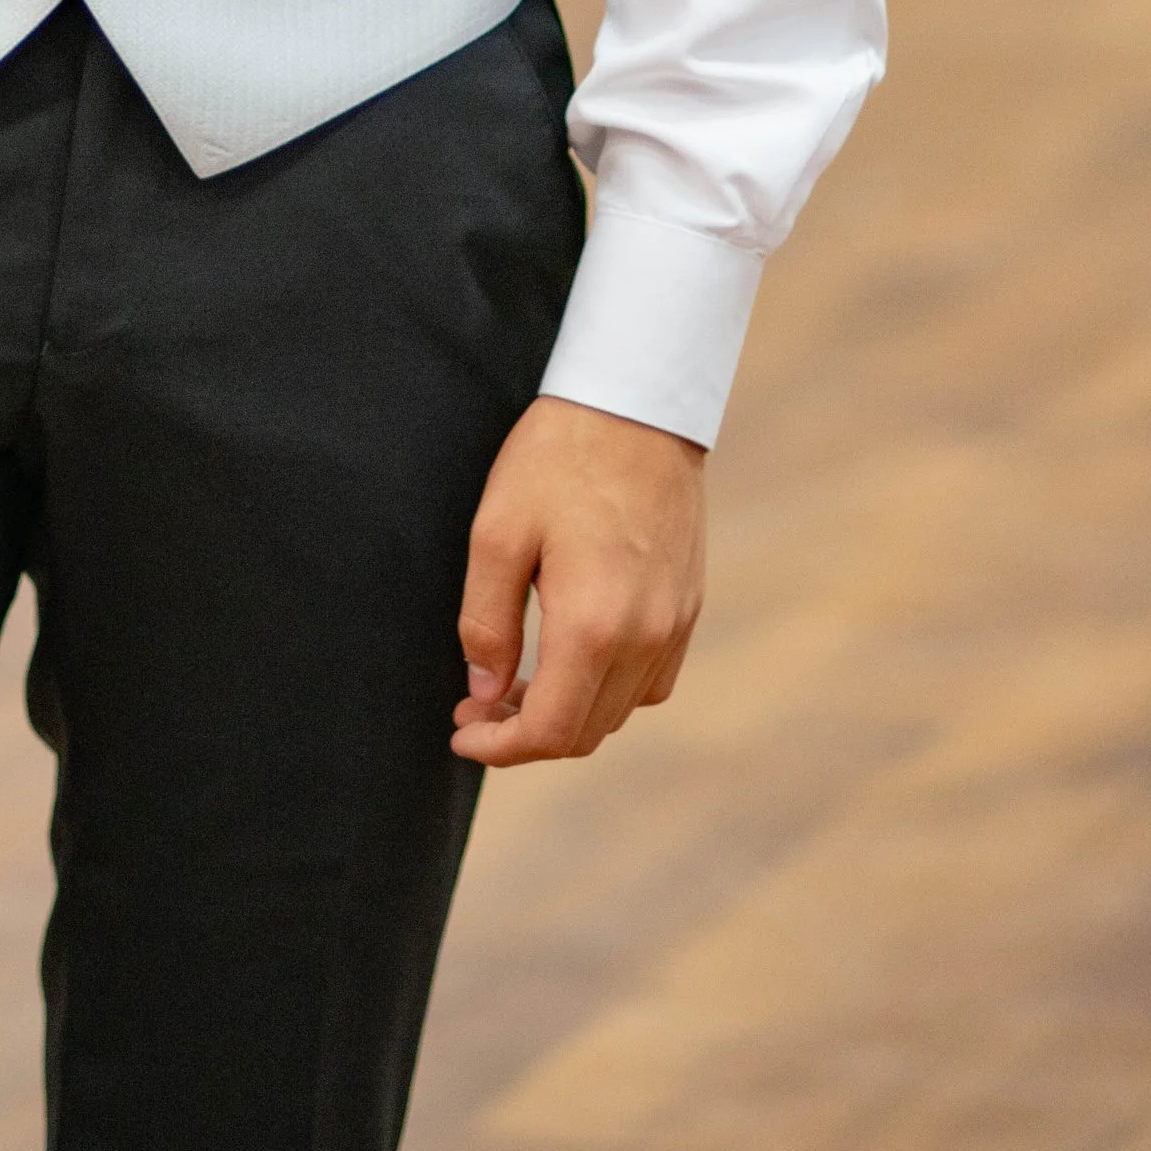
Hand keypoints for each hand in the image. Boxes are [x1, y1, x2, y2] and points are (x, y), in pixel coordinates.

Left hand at [452, 397, 705, 766]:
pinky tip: (575, 659)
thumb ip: (486, 622)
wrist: (636, 403)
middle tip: (477, 708)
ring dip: (569, 715)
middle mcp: (644, 637)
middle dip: (525, 736)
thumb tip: (484, 691)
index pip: (549, 731)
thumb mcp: (497, 532)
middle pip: (586, 731)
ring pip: (621, 710)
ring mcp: (674, 623)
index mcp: (593, 625)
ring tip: (518, 686)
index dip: (500, 747)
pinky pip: (652, 679)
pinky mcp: (688, 604)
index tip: (462, 734)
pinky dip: (611, 691)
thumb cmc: (559, 458)